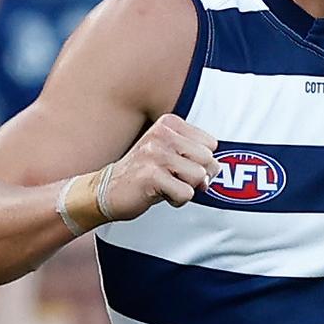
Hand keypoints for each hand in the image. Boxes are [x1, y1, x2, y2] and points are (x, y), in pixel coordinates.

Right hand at [103, 114, 219, 218]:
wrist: (107, 190)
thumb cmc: (146, 172)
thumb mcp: (172, 153)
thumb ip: (197, 156)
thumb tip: (216, 170)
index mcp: (169, 124)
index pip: (211, 144)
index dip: (201, 162)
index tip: (180, 165)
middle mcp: (162, 134)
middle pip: (208, 160)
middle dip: (198, 176)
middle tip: (175, 179)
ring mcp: (154, 153)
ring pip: (199, 177)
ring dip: (186, 188)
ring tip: (166, 184)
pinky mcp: (150, 175)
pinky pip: (186, 193)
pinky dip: (177, 200)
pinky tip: (160, 194)